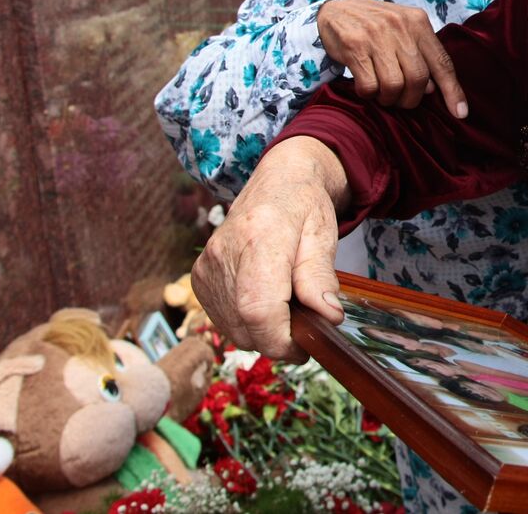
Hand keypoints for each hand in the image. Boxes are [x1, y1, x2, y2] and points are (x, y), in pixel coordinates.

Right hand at [191, 137, 347, 358]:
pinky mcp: (199, 277)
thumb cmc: (305, 207)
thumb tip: (328, 316)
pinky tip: (265, 301)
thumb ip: (321, 277)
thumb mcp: (323, 236)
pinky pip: (223, 320)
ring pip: (233, 329)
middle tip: (303, 324)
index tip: (305, 346)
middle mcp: (224, 252)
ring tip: (285, 305)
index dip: (282, 340)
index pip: (259, 309)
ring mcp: (206, 266)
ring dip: (262, 332)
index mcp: (260, 236)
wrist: (278, 181)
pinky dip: (247, 323)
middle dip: (278, 339)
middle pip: (245, 325)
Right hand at [317, 0, 467, 115]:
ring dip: (388, 98)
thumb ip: (420, 55)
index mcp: (418, 22)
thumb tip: (432, 90)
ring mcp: (377, 35)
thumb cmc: (376, 26)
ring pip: (394, 85)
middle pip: (418, 79)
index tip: (460, 113)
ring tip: (382, 93)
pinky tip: (365, 85)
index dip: (453, 91)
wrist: (336, 10)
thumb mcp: (403, 31)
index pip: (442, 62)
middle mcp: (401, 26)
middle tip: (401, 101)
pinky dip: (368, 94)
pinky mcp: (355, 45)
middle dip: (411, 99)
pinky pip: (369, 85)